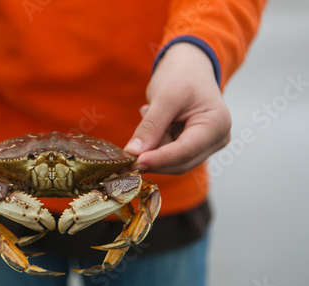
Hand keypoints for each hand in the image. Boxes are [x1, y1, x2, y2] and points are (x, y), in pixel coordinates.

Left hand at [124, 42, 231, 173]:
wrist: (189, 66)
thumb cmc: (182, 75)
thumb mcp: (164, 96)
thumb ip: (151, 126)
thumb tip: (134, 153)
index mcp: (216, 125)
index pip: (186, 151)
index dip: (160, 159)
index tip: (135, 162)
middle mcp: (216, 139)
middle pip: (180, 162)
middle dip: (153, 159)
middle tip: (126, 154)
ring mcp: (206, 145)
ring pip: (172, 161)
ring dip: (153, 147)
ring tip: (148, 114)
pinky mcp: (193, 146)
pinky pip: (169, 153)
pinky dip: (155, 142)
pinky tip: (154, 118)